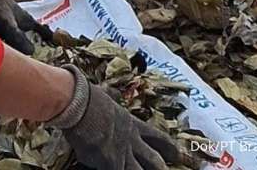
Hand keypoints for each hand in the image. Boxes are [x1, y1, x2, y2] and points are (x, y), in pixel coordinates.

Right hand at [49, 66, 179, 169]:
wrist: (81, 106)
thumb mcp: (107, 98)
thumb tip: (111, 94)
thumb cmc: (90, 98)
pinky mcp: (110, 164)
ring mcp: (121, 154)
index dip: (167, 146)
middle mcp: (130, 140)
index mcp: (131, 123)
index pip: (155, 136)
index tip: (176, 154)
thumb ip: (112, 101)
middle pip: (153, 159)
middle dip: (161, 168)